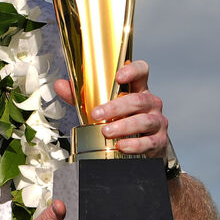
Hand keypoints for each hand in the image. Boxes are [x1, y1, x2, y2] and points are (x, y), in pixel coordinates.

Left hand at [53, 59, 169, 157]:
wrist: (143, 149)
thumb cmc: (121, 121)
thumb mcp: (103, 107)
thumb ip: (82, 96)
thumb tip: (60, 85)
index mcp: (138, 89)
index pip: (142, 71)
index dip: (132, 70)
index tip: (118, 76)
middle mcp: (150, 103)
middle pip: (138, 99)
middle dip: (116, 107)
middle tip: (97, 114)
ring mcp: (157, 122)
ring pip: (144, 120)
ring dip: (123, 126)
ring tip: (106, 131)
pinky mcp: (159, 141)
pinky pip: (149, 142)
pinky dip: (135, 144)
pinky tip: (122, 146)